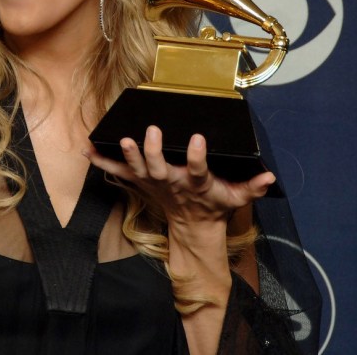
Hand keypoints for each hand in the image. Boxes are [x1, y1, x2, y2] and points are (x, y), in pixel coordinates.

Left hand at [85, 125, 274, 226]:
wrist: (191, 225)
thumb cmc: (213, 204)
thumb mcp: (236, 198)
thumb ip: (252, 187)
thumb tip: (269, 176)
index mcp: (196, 183)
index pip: (198, 168)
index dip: (198, 156)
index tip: (199, 139)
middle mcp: (171, 181)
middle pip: (159, 167)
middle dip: (153, 150)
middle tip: (152, 131)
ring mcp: (152, 182)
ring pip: (137, 169)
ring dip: (128, 154)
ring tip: (121, 138)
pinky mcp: (140, 181)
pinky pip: (117, 171)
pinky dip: (101, 160)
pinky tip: (87, 148)